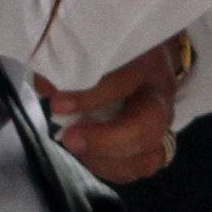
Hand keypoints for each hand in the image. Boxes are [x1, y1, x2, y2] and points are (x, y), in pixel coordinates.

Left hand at [37, 37, 187, 184]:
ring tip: (76, 146)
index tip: (57, 105)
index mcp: (148, 61)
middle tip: (69, 139)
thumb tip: (46, 87)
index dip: (90, 97)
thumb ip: (69, 63)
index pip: (124, 81)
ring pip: (149, 156)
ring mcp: (165, 123)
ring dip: (106, 159)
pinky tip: (88, 155)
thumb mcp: (95, 43)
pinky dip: (112, 168)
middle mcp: (161, 96)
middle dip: (105, 141)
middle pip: (146, 127)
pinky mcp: (157, 144)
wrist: (147, 53)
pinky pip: (140, 167)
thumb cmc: (117, 48)